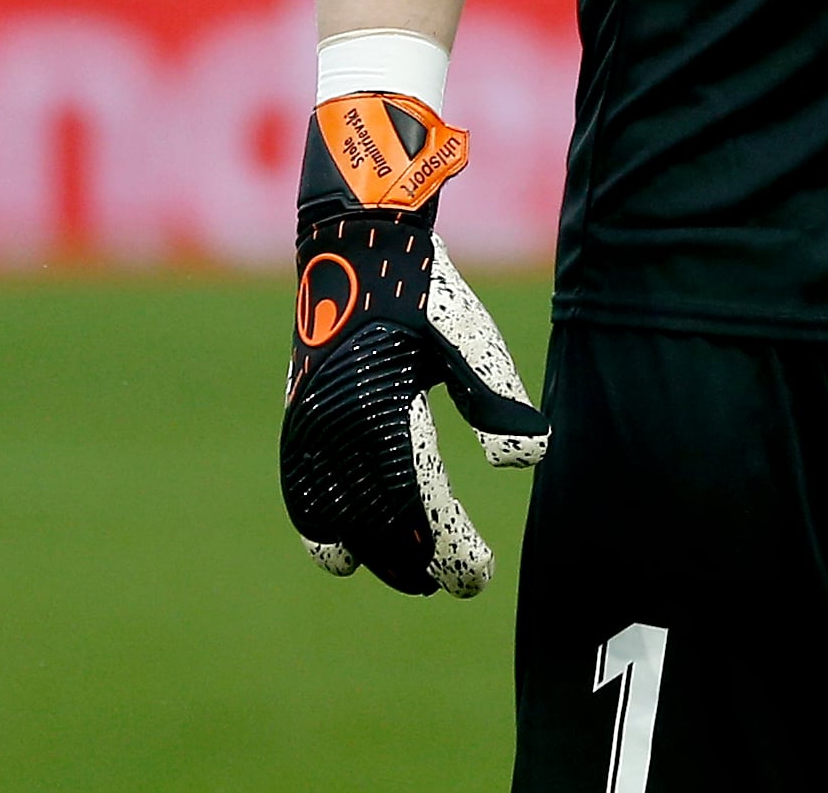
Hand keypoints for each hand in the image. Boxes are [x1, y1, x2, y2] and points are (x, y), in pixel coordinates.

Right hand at [280, 94, 548, 593]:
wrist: (358, 245)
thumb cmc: (425, 293)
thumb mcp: (467, 339)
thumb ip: (494, 400)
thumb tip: (529, 458)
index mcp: (380, 414)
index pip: (414, 504)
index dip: (443, 547)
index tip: (474, 576)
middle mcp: (334, 429)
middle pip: (373, 522)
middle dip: (411, 558)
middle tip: (455, 583)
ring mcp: (309, 426)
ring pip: (332, 515)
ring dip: (370, 548)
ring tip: (409, 572)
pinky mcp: (298, 419)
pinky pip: (300, 491)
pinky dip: (319, 526)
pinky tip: (341, 552)